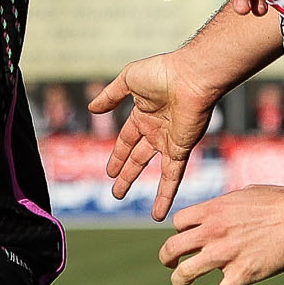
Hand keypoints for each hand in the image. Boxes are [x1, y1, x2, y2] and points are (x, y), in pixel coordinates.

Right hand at [90, 51, 222, 220]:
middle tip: (116, 192)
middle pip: (137, 157)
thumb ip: (110, 96)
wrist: (192, 76)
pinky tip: (158, 212)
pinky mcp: (181, 149)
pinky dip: (165, 195)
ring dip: (139, 186)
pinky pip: (172, 177)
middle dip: (126, 173)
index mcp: (144, 113)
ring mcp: (170, 141)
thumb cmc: (162, 72)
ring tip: (125, 201)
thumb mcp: (128, 80)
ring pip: (153, 170)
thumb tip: (92, 108)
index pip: (127, 139)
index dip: (118, 154)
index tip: (109, 171)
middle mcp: (157, 129)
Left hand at [158, 184, 283, 284]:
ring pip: (185, 273)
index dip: (180, 230)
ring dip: (178, 280)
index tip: (188, 237)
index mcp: (213, 210)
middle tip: (171, 263)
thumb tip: (222, 208)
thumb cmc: (279, 201)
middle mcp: (213, 232)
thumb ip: (227, 204)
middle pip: (172, 247)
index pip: (178, 222)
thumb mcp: (245, 194)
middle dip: (168, 257)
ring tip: (180, 284)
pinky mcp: (242, 274)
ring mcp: (226, 255)